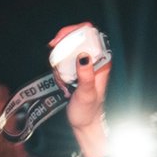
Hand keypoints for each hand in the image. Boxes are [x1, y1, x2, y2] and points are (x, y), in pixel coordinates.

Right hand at [48, 22, 110, 139]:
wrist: (84, 124)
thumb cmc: (88, 112)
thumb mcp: (86, 95)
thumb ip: (86, 76)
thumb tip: (84, 56)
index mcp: (102, 61)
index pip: (91, 34)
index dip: (74, 31)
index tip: (60, 40)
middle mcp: (94, 59)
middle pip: (76, 36)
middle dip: (62, 44)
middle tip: (53, 53)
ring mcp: (84, 64)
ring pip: (67, 48)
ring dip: (58, 59)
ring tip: (61, 77)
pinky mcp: (75, 70)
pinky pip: (62, 59)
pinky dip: (57, 67)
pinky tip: (60, 81)